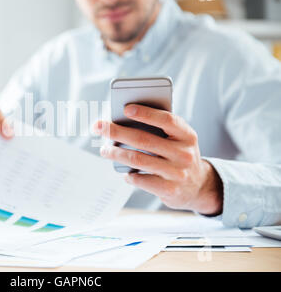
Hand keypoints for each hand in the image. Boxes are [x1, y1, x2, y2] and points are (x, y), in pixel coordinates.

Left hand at [93, 104, 222, 214]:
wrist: (199, 186)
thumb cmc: (179, 155)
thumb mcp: (178, 140)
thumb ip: (160, 130)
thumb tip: (123, 121)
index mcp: (187, 135)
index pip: (166, 120)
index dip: (146, 113)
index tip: (125, 108)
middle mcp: (184, 154)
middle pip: (144, 139)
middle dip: (117, 132)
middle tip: (99, 127)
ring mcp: (177, 173)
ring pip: (137, 159)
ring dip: (116, 153)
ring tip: (105, 150)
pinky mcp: (169, 190)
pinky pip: (140, 179)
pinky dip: (128, 174)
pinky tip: (124, 172)